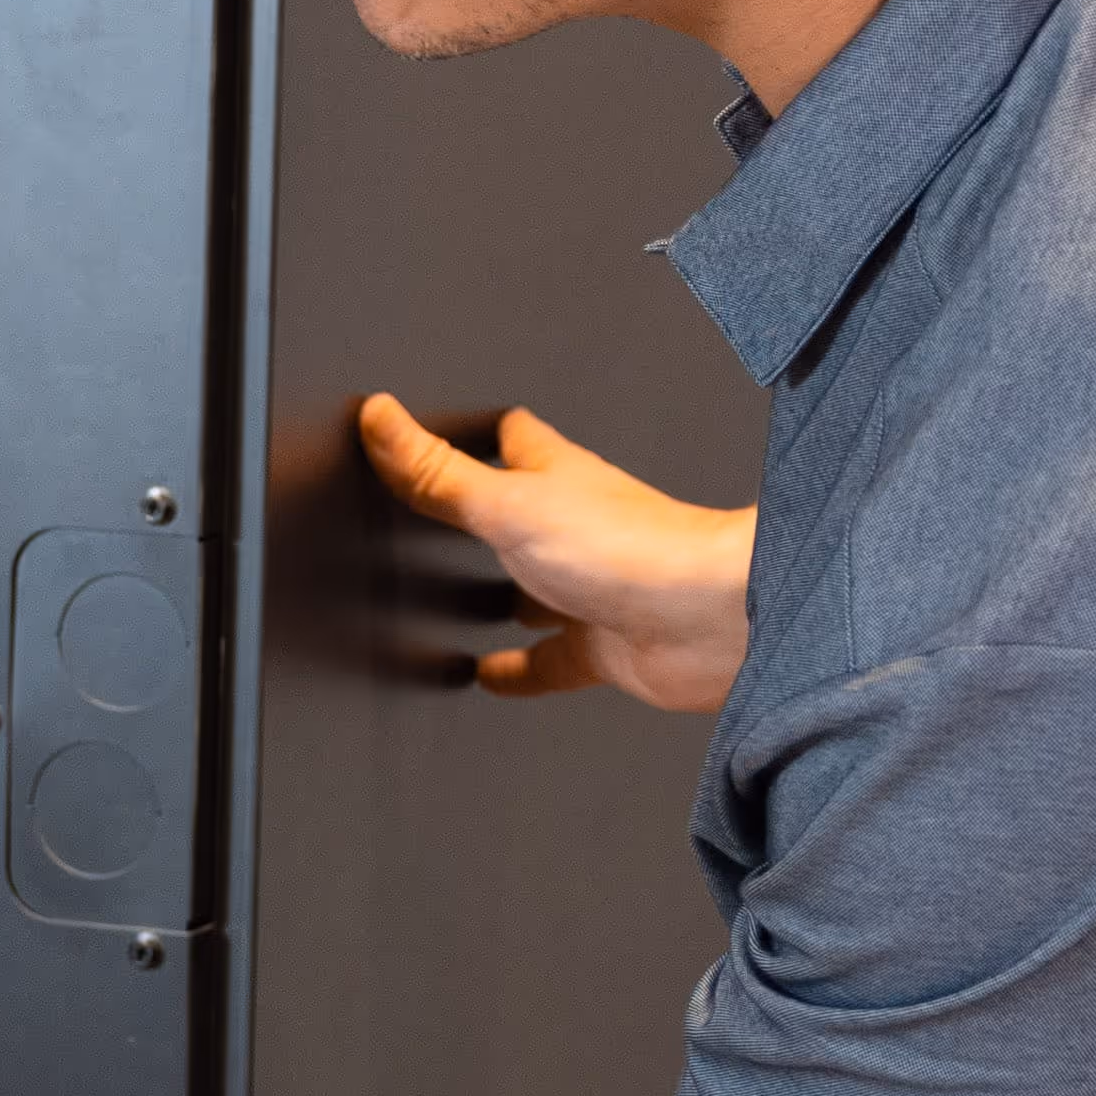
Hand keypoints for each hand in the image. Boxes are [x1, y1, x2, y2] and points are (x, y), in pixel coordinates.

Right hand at [357, 395, 754, 708]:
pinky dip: (516, 670)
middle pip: (522, 514)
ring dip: (500, 596)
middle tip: (435, 520)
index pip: (514, 442)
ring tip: (450, 604)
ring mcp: (592, 590)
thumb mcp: (508, 504)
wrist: (713, 619)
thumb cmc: (635, 549)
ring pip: (534, 591)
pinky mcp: (605, 647)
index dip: (476, 435)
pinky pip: (549, 662)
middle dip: (482, 518)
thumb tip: (382, 418)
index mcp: (557, 479)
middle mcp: (578, 530)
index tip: (437, 434)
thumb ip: (439, 472)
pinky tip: (489, 676)